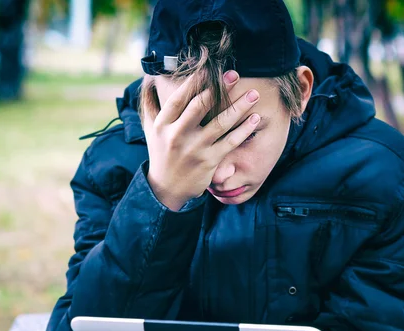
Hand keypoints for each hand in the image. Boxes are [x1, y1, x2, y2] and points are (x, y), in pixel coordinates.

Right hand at [142, 71, 260, 209]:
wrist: (167, 188)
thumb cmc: (161, 154)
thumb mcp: (150, 129)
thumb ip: (149, 104)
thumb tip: (149, 78)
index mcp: (163, 124)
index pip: (180, 98)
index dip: (195, 81)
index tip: (210, 68)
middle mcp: (178, 135)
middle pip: (201, 106)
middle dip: (219, 88)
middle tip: (235, 74)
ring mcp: (195, 149)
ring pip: (220, 123)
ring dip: (239, 107)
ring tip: (254, 95)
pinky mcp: (209, 161)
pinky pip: (230, 142)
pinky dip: (244, 130)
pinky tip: (255, 118)